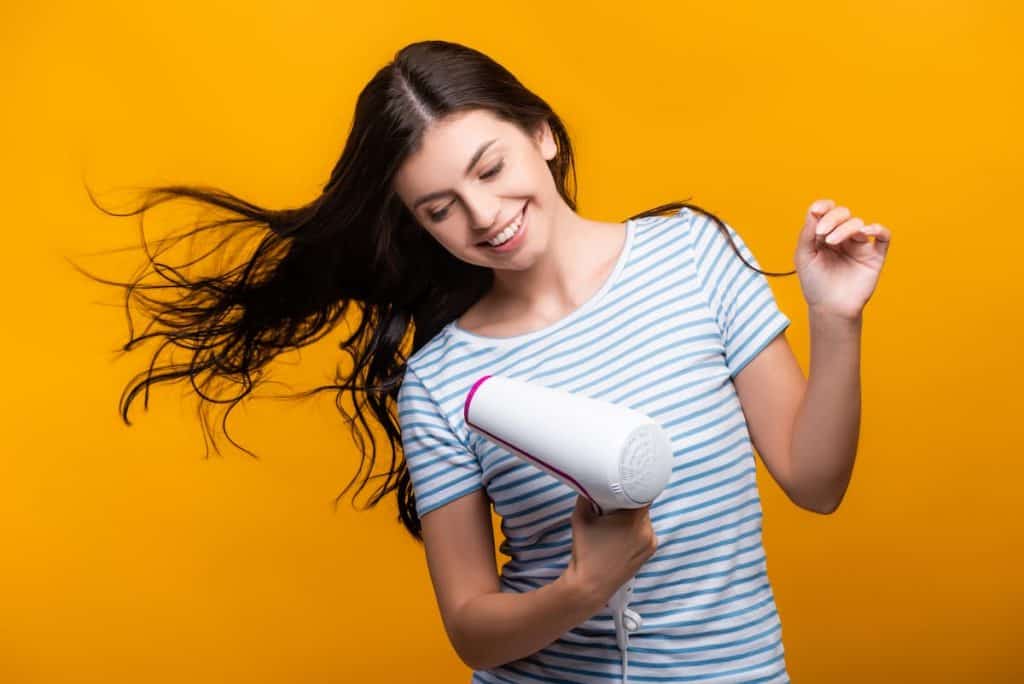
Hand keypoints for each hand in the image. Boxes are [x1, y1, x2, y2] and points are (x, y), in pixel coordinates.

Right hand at [563, 495, 657, 605]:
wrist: (591, 585)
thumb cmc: (585, 552)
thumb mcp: (580, 518)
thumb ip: (586, 496)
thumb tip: (590, 484)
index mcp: (634, 519)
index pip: (642, 491)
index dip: (632, 485)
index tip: (621, 485)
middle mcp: (647, 530)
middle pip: (642, 505)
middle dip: (628, 502)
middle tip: (611, 506)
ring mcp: (651, 542)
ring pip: (643, 518)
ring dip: (632, 516)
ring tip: (614, 524)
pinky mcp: (650, 552)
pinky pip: (645, 531)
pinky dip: (635, 529)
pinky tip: (620, 536)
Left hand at [794, 199, 891, 319]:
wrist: (830, 308)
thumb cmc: (815, 284)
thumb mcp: (803, 257)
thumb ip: (806, 234)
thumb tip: (813, 210)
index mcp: (824, 235)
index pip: (827, 212)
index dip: (823, 207)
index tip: (816, 211)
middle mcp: (843, 238)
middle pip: (843, 214)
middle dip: (832, 218)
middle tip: (822, 233)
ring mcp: (859, 246)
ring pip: (858, 224)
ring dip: (845, 228)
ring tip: (833, 241)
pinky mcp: (874, 256)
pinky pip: (883, 236)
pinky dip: (878, 229)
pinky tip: (866, 231)